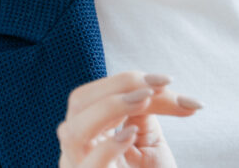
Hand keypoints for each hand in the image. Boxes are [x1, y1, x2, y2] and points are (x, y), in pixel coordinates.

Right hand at [57, 70, 202, 166]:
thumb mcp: (149, 139)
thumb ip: (149, 108)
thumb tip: (163, 84)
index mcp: (89, 131)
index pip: (94, 93)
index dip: (124, 80)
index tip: (165, 80)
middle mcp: (77, 149)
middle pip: (78, 102)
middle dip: (118, 88)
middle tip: (154, 88)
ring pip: (74, 131)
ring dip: (111, 108)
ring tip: (144, 101)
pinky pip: (86, 166)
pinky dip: (108, 147)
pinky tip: (130, 136)